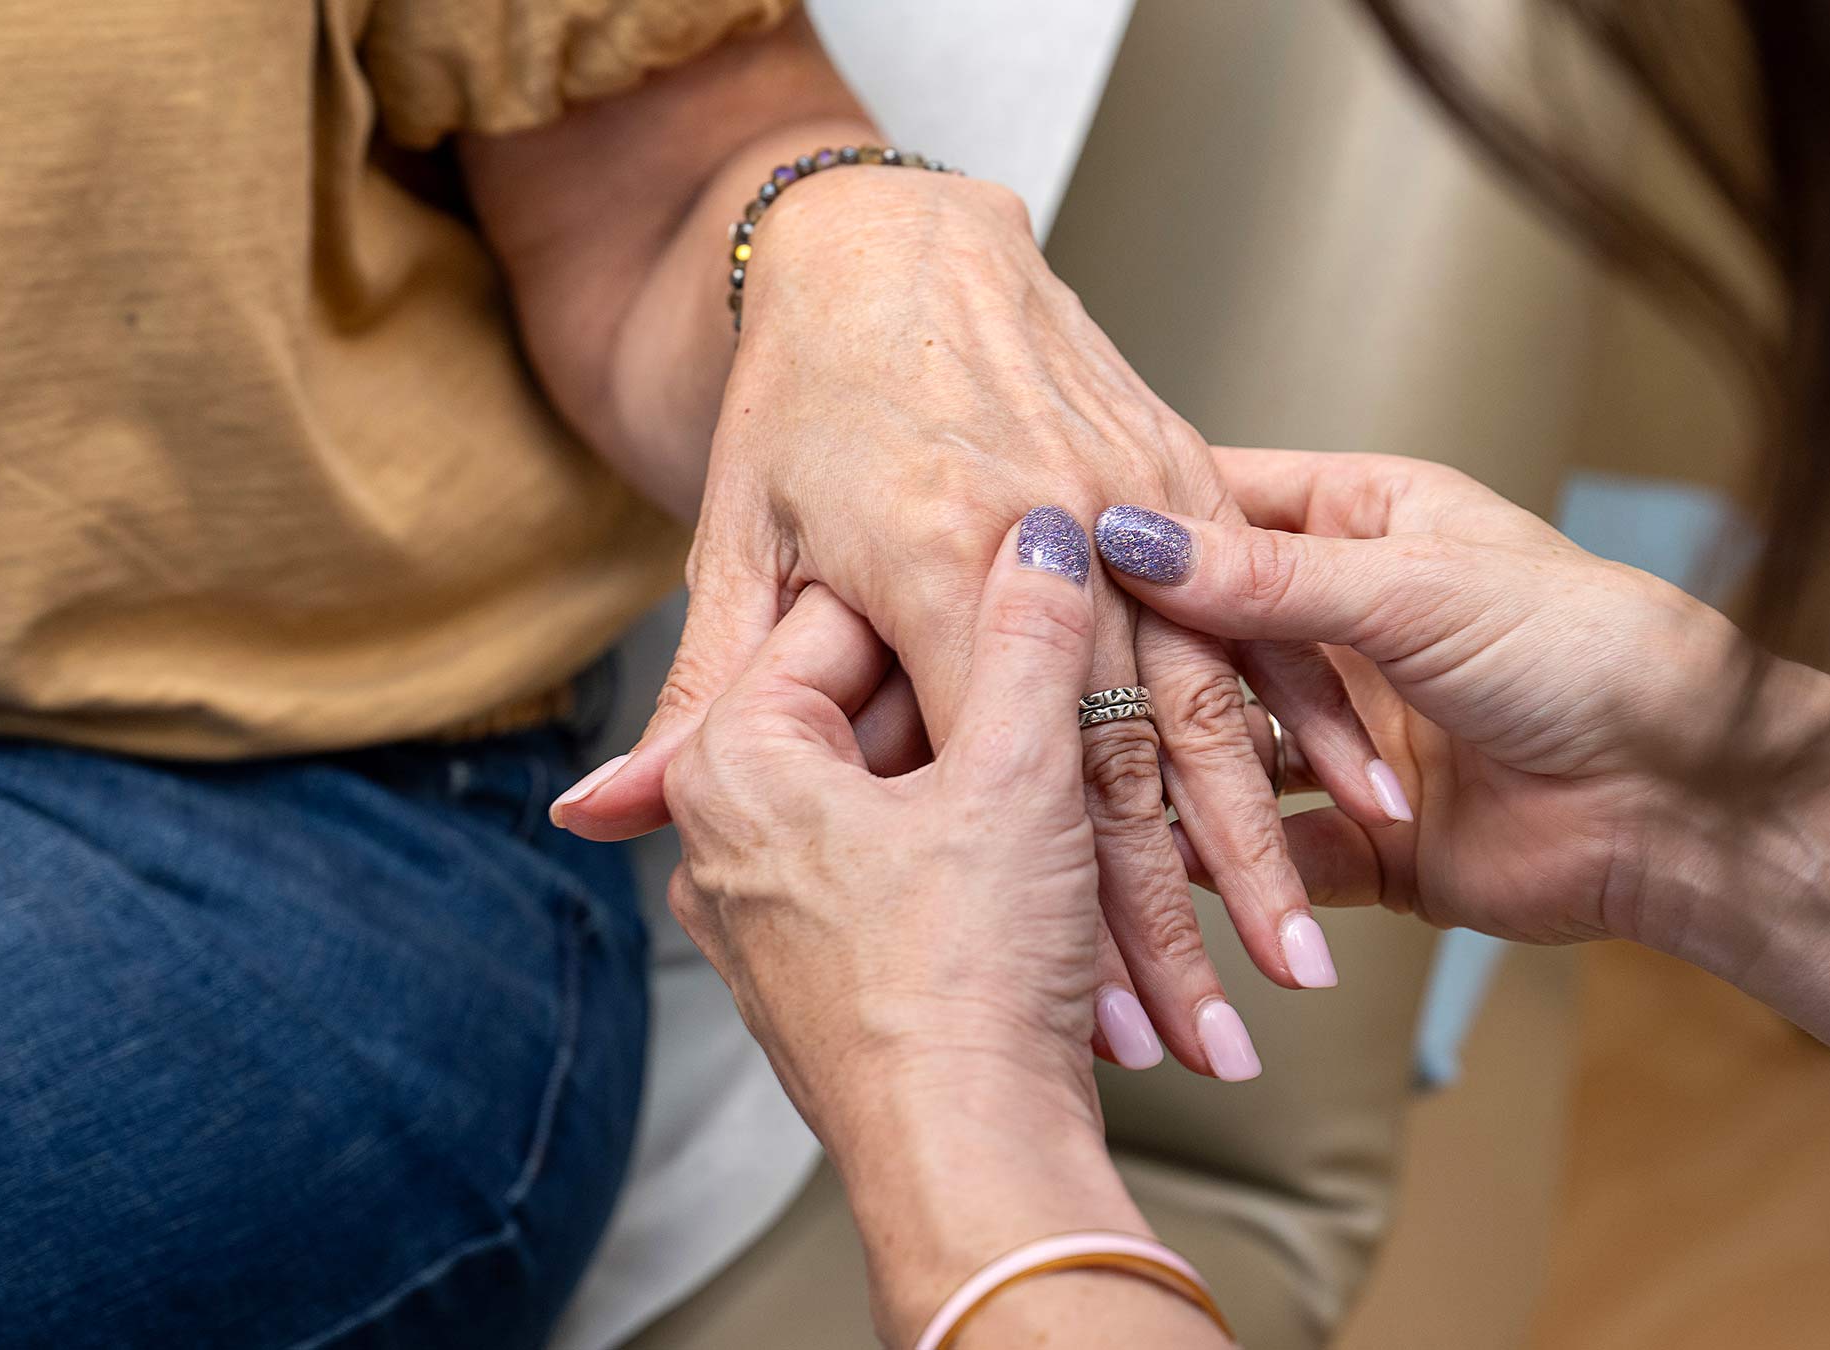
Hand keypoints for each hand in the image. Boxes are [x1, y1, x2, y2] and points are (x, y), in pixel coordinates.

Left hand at [557, 167, 1403, 1077]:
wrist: (898, 244)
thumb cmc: (805, 403)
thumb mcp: (740, 554)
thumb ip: (701, 700)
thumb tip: (592, 813)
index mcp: (920, 566)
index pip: (985, 781)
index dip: (1039, 914)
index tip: (1092, 1029)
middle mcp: (1033, 537)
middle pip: (1109, 768)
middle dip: (1167, 926)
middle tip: (1212, 1047)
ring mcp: (1122, 503)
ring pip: (1199, 710)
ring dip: (1251, 852)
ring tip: (1297, 968)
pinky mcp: (1176, 482)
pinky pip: (1251, 619)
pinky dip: (1310, 719)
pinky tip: (1365, 803)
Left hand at [661, 513, 1176, 1339]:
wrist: (971, 1167)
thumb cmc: (967, 976)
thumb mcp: (1013, 773)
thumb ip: (1026, 635)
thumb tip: (1043, 534)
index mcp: (738, 760)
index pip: (847, 616)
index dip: (960, 582)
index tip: (1040, 558)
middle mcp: (733, 830)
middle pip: (875, 708)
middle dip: (983, 686)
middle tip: (1075, 640)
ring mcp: (777, 905)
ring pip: (907, 791)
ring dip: (1006, 771)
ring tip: (1096, 736)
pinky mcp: (833, 963)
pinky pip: (914, 864)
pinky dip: (992, 843)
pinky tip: (1077, 828)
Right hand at [1100, 447, 1829, 974]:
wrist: (1685, 804)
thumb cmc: (1588, 652)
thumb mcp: (1415, 589)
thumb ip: (1266, 581)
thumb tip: (1128, 536)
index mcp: (1363, 524)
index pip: (1217, 509)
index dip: (1135, 526)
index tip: (1043, 542)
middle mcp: (1341, 627)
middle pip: (1201, 641)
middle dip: (1132, 666)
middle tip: (1042, 680)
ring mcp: (1344, 738)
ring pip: (1221, 753)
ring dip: (1169, 776)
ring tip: (1087, 781)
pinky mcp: (1358, 842)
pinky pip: (1265, 853)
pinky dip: (1222, 867)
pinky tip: (1160, 865)